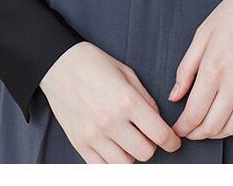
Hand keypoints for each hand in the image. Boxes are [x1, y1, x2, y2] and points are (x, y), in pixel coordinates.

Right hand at [39, 41, 182, 162]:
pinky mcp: (79, 144)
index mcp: (126, 100)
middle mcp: (111, 121)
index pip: (159, 133)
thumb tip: (157, 121)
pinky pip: (102, 168)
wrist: (59, 64)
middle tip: (147, 135)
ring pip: (125, 164)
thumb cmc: (94, 64)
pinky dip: (112, 162)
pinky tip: (113, 148)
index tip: (173, 142)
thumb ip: (145, 99)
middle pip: (145, 153)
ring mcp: (93, 135)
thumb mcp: (126, 73)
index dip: (172, 141)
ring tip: (127, 139)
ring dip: (131, 154)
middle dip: (151, 145)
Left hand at [168, 0, 232, 140]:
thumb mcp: (201, 35)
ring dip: (215, 134)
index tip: (176, 128)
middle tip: (188, 130)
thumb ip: (186, 69)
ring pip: (232, 129)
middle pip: (212, 127)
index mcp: (213, 69)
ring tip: (205, 127)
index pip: (194, 113)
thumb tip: (175, 95)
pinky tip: (228, 121)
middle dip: (196, 134)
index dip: (182, 127)